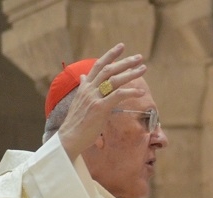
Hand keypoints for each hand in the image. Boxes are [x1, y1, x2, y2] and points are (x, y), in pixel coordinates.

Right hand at [56, 45, 147, 160]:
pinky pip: (117, 96)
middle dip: (125, 62)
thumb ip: (84, 87)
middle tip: (139, 57)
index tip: (121, 46)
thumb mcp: (79, 101)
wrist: (69, 137)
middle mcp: (89, 89)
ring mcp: (94, 98)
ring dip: (131, 73)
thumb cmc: (77, 122)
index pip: (98, 65)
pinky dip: (130, 92)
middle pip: (109, 69)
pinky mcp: (100, 108)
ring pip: (114, 80)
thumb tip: (84, 77)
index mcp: (85, 86)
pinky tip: (140, 91)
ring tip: (143, 69)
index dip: (110, 55)